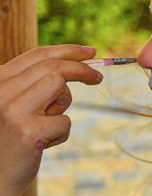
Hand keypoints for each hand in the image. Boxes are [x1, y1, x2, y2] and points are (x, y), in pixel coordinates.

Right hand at [0, 45, 102, 195]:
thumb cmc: (6, 142)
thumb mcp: (12, 106)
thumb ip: (32, 86)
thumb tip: (74, 67)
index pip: (36, 56)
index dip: (68, 50)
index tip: (91, 52)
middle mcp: (0, 92)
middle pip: (53, 67)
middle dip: (82, 69)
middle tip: (98, 77)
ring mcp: (12, 110)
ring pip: (60, 87)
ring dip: (63, 105)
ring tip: (46, 125)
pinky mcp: (28, 132)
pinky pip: (65, 121)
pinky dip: (61, 133)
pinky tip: (42, 145)